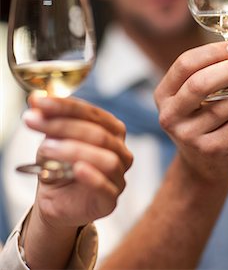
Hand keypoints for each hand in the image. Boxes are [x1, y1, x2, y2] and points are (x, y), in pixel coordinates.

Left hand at [23, 95, 132, 228]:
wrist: (56, 201)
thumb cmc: (59, 165)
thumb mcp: (51, 139)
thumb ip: (48, 120)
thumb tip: (35, 100)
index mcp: (111, 129)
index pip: (91, 112)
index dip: (65, 106)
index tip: (39, 102)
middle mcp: (119, 149)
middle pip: (98, 133)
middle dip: (63, 125)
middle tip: (34, 122)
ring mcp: (118, 175)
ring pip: (106, 158)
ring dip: (74, 150)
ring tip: (47, 148)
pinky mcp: (110, 200)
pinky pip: (106, 187)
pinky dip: (93, 176)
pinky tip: (78, 169)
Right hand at [154, 41, 227, 183]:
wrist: (203, 166)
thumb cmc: (203, 121)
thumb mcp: (195, 97)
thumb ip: (209, 73)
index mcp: (164, 95)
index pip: (185, 64)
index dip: (213, 52)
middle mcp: (170, 115)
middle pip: (200, 83)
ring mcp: (188, 135)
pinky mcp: (211, 150)